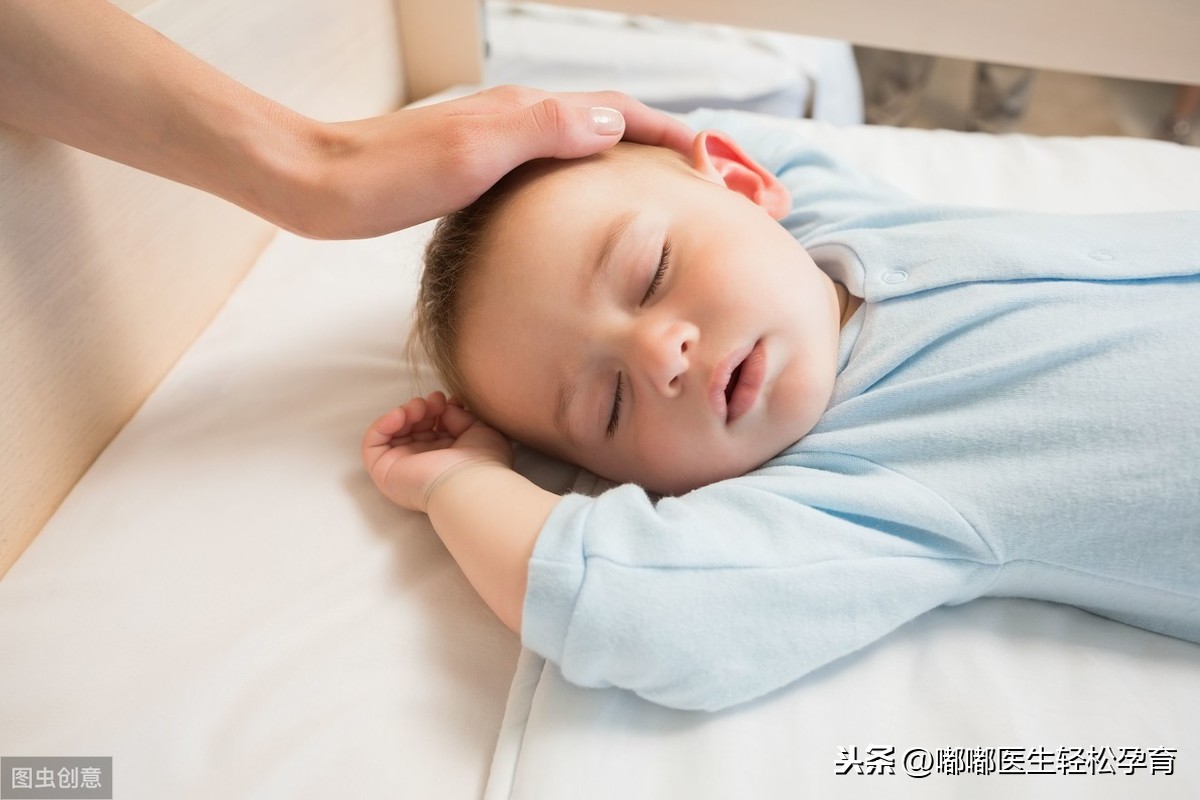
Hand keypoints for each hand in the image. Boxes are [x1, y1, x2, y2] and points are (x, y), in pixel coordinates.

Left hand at [293, 85, 694, 237]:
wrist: (320, 185)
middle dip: (659, 146)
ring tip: (660, 198)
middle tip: (700, 183)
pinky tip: (585, 212)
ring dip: (627, 164)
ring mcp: (498, 142)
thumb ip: (547, 129)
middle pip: (607, 123)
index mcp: (527, 111)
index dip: (669, 134)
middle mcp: (518, 118)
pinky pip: (552, 168)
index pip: (618, 112)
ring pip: (582, 146)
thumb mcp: (476, 151)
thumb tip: (617, 122)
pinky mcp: (478, 168)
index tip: (712, 165)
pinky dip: (587, 182)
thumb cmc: (392, 174)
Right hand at [362, 392, 513, 512]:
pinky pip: (372, 443)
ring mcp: (403, 468)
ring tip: (420, 408)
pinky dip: (383, 423)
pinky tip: (401, 415)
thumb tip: (446, 407)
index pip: (433, 426)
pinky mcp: (384, 471)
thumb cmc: (483, 461)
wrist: (470, 483)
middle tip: (435, 402)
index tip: (449, 400)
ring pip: (393, 432)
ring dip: (404, 411)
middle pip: (412, 427)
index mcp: (447, 456)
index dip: (437, 408)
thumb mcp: (480, 429)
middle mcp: (424, 462)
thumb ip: (460, 415)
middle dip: (422, 407)